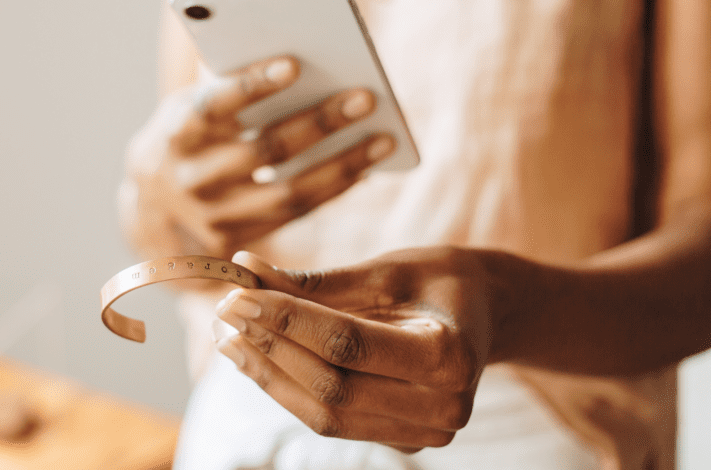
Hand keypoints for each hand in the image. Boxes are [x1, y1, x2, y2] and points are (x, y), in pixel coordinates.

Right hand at [120, 56, 395, 259]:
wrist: (151, 216)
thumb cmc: (185, 141)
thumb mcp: (188, 112)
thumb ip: (227, 93)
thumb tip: (298, 67)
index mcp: (174, 134)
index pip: (211, 107)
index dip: (250, 86)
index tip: (293, 64)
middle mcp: (189, 180)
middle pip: (263, 152)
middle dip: (318, 122)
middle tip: (364, 96)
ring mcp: (214, 218)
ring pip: (288, 192)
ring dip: (341, 164)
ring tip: (381, 139)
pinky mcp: (239, 242)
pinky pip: (294, 214)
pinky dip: (331, 189)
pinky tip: (362, 167)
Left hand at [213, 249, 504, 452]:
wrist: (486, 314)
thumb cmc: (438, 280)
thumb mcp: (386, 269)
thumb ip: (317, 280)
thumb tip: (245, 269)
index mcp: (450, 355)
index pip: (348, 344)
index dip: (285, 321)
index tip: (236, 295)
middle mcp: (444, 406)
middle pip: (332, 389)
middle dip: (269, 349)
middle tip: (224, 313)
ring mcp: (425, 434)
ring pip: (326, 415)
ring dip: (268, 376)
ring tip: (228, 337)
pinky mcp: (404, 441)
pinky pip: (334, 421)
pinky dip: (290, 389)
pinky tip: (259, 357)